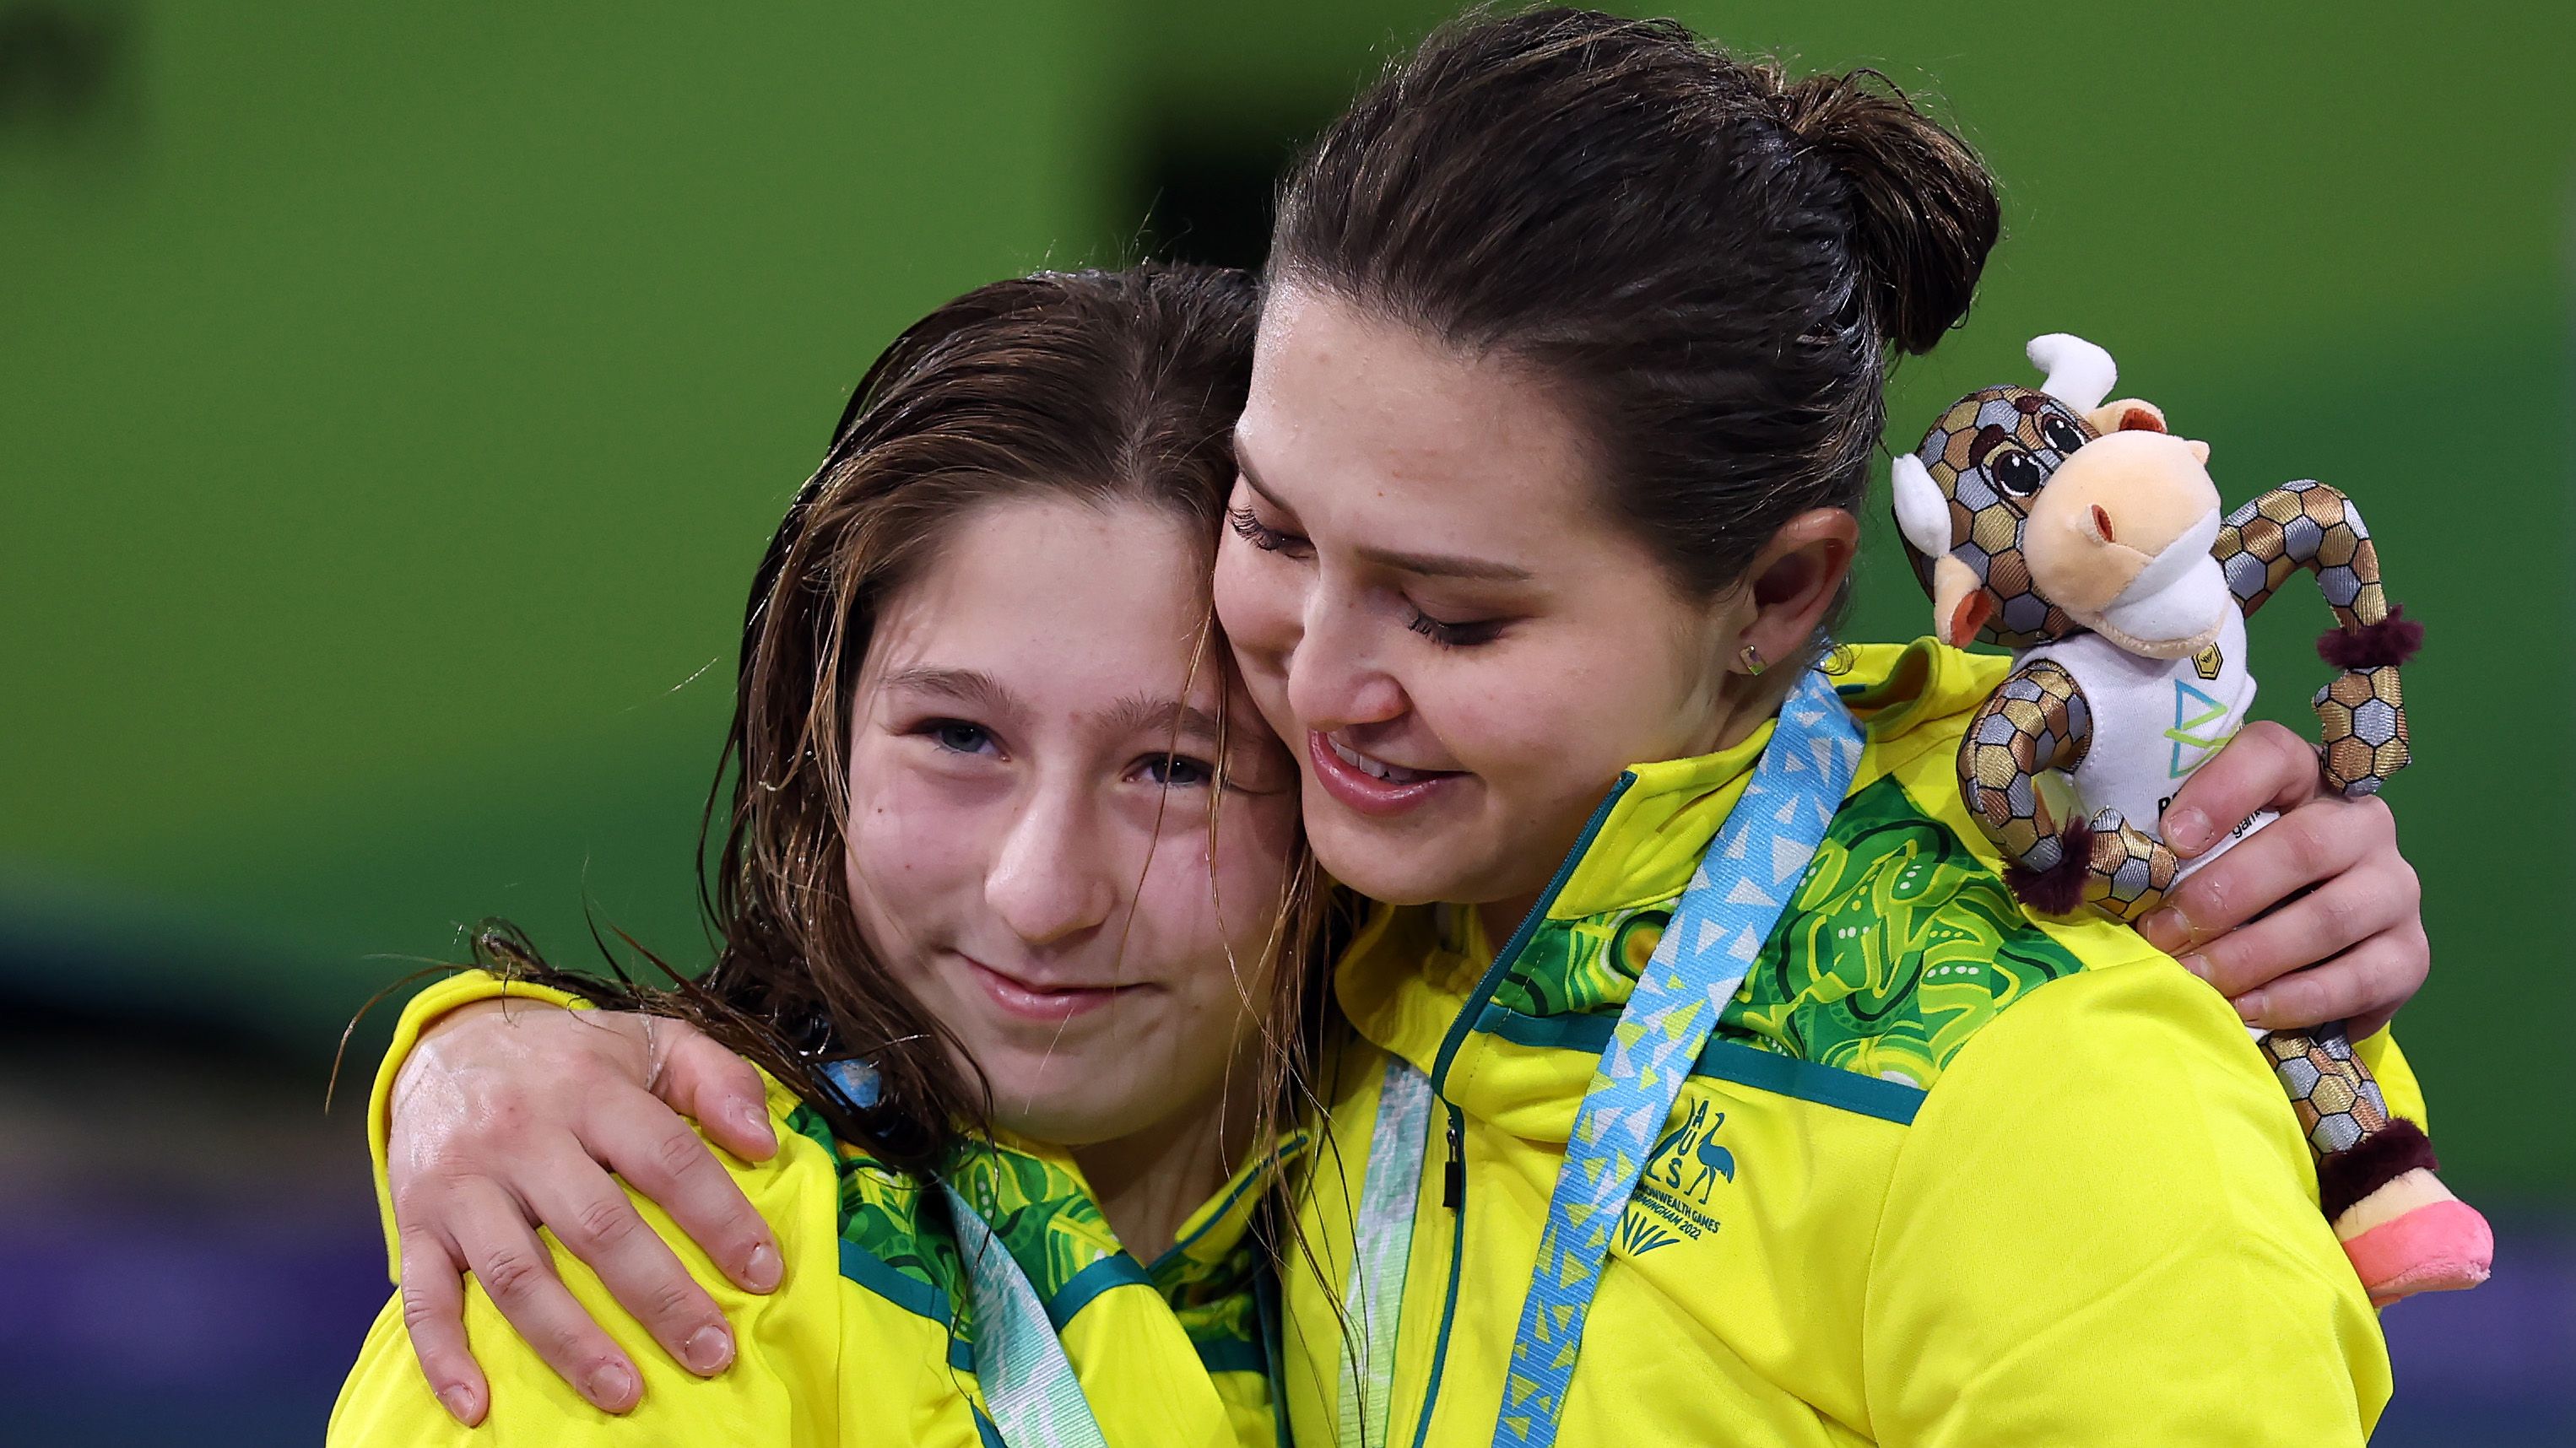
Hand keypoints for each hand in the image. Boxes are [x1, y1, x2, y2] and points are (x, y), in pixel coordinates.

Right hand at [387, 997, 783, 1423]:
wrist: (445, 1043)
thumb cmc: (568, 1058)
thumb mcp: (651, 1042)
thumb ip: (719, 1078)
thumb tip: (765, 1142)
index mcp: (590, 1090)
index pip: (667, 1157)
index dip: (720, 1217)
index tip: (762, 1273)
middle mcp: (524, 1136)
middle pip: (598, 1226)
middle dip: (660, 1298)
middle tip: (712, 1353)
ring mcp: (465, 1185)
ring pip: (517, 1275)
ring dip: (570, 1342)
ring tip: (624, 1394)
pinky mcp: (417, 1224)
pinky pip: (424, 1298)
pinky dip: (443, 1357)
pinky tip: (477, 1406)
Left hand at [2137, 720, 2425, 1038]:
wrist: (2309, 954)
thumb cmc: (2233, 885)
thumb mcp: (2201, 853)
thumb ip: (2171, 848)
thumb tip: (2107, 869)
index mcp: (2304, 780)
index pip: (2273, 754)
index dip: (2222, 790)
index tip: (2171, 837)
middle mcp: (2362, 824)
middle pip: (2305, 844)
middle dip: (2223, 895)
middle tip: (2162, 935)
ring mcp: (2394, 888)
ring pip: (2331, 917)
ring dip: (2251, 955)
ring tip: (2195, 980)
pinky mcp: (2408, 953)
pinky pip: (2361, 978)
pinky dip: (2297, 999)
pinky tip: (2247, 1009)